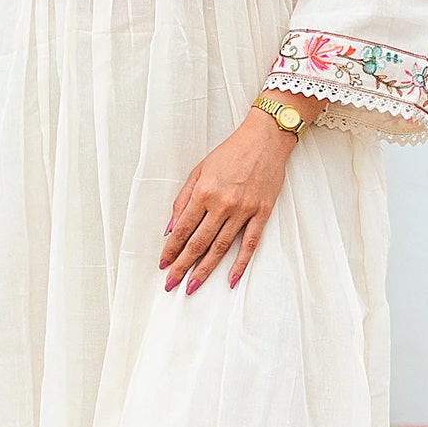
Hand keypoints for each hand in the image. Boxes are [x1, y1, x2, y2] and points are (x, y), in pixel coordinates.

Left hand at [160, 109, 294, 294]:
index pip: (182, 229)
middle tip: (171, 284)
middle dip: (182, 266)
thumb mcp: (199, 170)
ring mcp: (244, 211)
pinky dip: (240, 264)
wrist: (265, 140)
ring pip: (221, 248)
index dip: (171, 250)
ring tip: (193, 286)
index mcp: (204, 192)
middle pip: (198, 243)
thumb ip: (183, 199)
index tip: (163, 264)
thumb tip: (170, 228)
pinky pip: (250, 244)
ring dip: (205, 269)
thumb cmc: (230, 153)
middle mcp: (222, 204)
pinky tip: (231, 280)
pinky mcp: (262, 213)